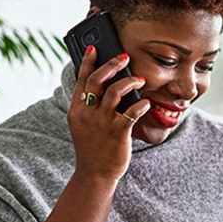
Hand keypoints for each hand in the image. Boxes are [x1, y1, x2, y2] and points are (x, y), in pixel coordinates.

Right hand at [67, 45, 149, 180]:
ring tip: (140, 79)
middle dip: (111, 65)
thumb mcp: (83, 124)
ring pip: (115, 92)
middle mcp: (87, 113)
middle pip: (97, 80)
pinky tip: (146, 102)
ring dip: (129, 82)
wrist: (95, 174)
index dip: (88, 62)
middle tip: (124, 57)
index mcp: (77, 109)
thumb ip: (89, 105)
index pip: (81, 80)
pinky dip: (140, 105)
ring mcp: (102, 123)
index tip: (94, 47)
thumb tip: (105, 85)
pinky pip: (132, 113)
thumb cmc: (93, 147)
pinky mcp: (117, 132)